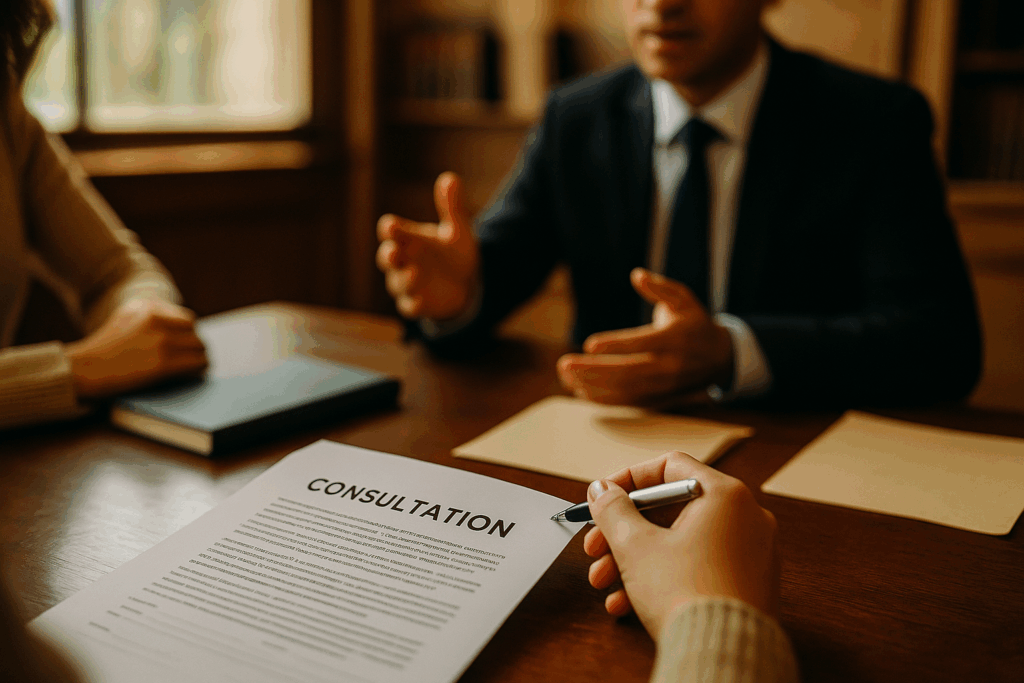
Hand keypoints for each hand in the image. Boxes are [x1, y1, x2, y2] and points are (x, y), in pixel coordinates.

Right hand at [65, 298, 207, 398]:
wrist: (82, 371)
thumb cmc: (102, 351)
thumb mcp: (125, 320)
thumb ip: (151, 318)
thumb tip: (183, 327)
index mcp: (147, 308)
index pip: (187, 319)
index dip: (187, 336)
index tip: (186, 346)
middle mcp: (156, 319)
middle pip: (195, 333)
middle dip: (193, 347)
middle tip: (191, 360)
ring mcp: (161, 340)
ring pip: (200, 348)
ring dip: (198, 359)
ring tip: (192, 368)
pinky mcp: (164, 363)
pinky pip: (197, 364)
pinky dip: (197, 370)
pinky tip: (191, 376)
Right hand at [376, 172, 479, 319]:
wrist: (464, 284)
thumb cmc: (452, 253)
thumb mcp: (456, 230)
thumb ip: (451, 207)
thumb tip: (450, 178)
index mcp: (408, 239)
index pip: (391, 231)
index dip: (390, 229)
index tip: (392, 226)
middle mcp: (403, 261)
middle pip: (387, 257)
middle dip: (389, 255)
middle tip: (395, 252)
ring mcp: (408, 284)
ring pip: (398, 283)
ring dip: (405, 279)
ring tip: (416, 273)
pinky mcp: (418, 304)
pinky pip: (410, 306)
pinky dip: (414, 304)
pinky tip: (421, 301)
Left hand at [557, 268, 733, 404]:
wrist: (719, 359)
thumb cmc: (694, 323)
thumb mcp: (684, 299)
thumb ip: (660, 288)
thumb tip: (637, 275)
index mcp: (676, 339)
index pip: (644, 344)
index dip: (616, 346)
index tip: (590, 345)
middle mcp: (670, 366)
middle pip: (628, 373)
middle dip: (593, 370)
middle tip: (565, 365)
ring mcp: (663, 386)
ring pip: (625, 392)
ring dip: (592, 386)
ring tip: (566, 376)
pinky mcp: (658, 399)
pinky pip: (627, 403)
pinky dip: (602, 399)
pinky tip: (580, 389)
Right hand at [583, 451, 778, 643]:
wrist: (721, 653)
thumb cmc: (688, 594)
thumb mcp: (635, 545)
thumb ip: (613, 509)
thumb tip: (602, 490)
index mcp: (725, 495)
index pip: (670, 467)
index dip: (629, 479)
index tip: (604, 496)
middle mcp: (745, 518)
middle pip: (670, 510)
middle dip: (624, 532)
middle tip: (595, 547)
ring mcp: (750, 553)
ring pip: (679, 543)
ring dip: (635, 559)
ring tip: (604, 582)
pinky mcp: (746, 585)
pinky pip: (696, 568)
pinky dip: (661, 578)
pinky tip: (626, 602)